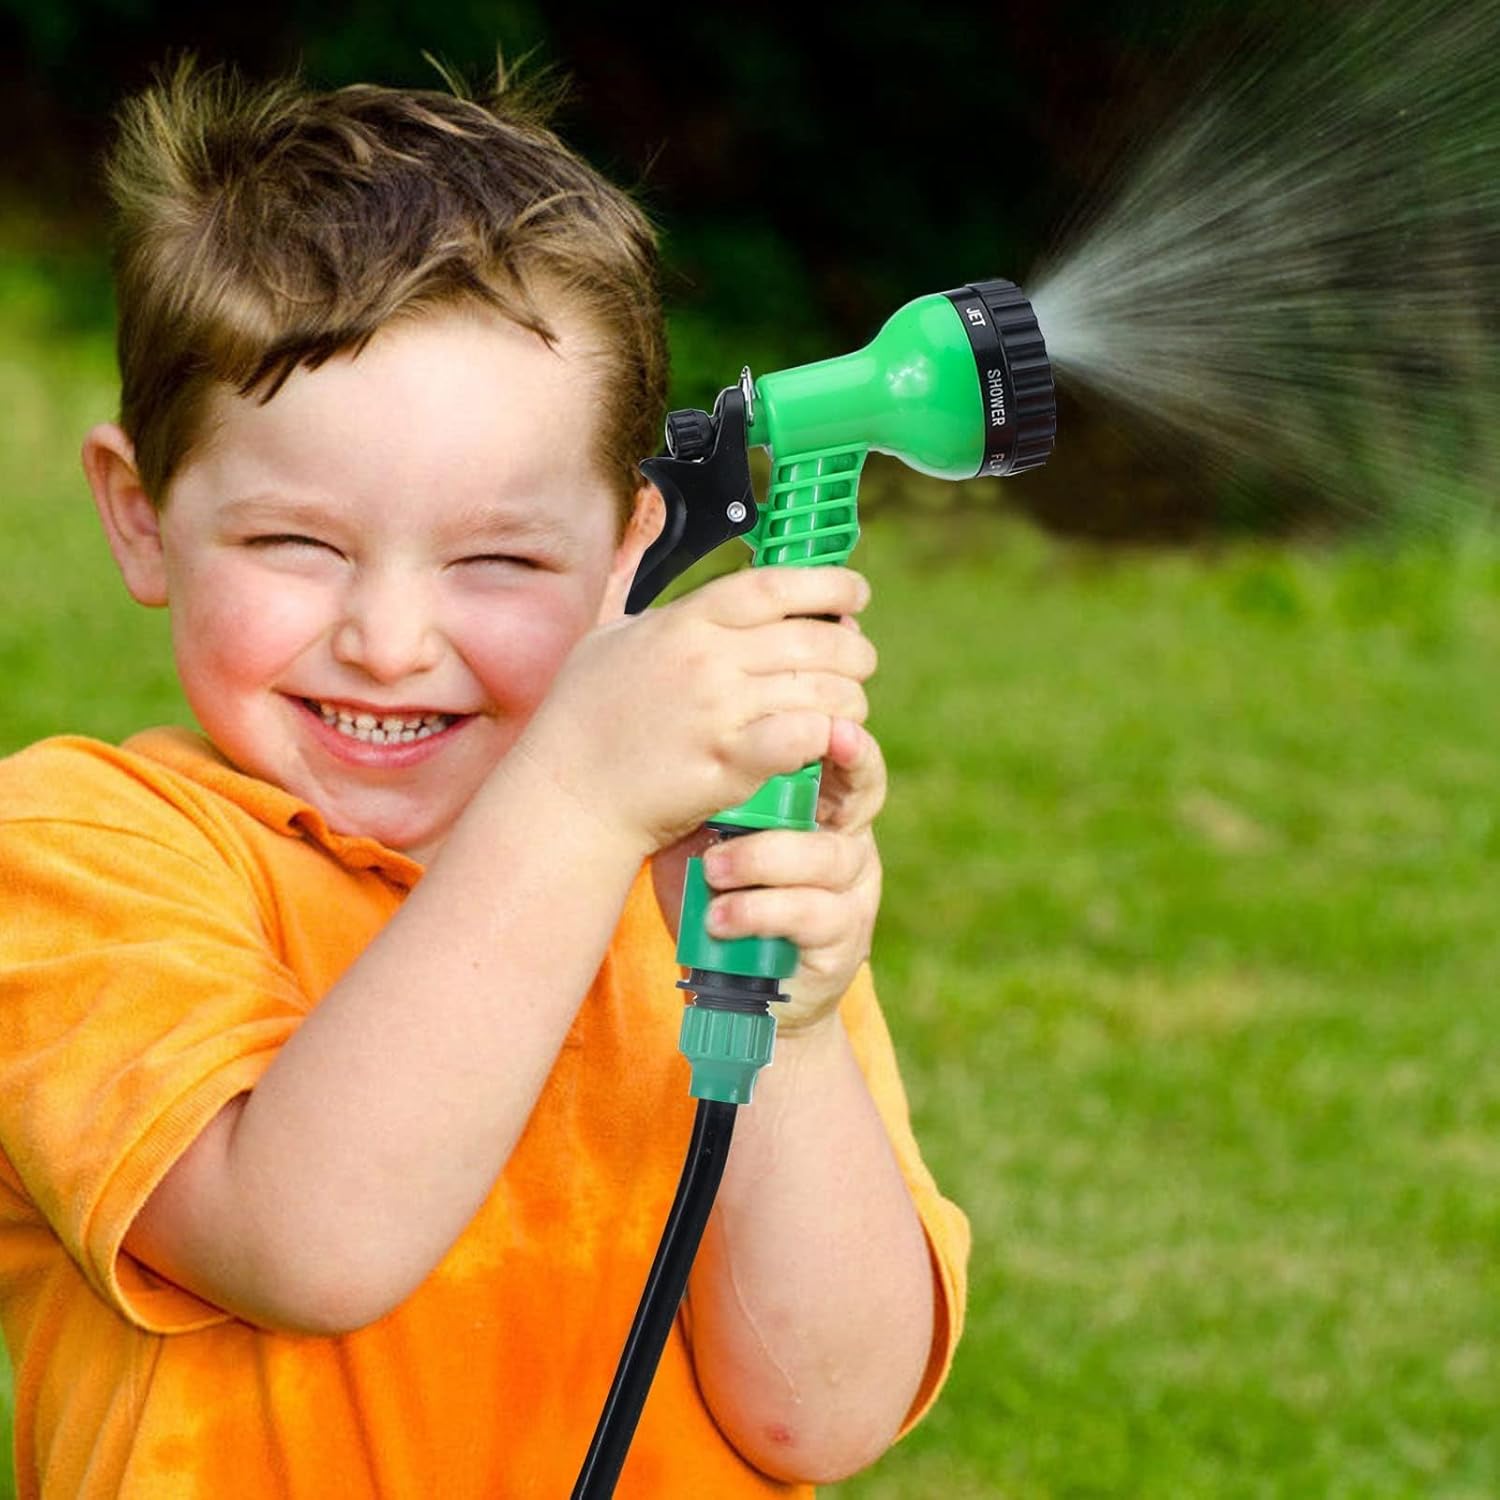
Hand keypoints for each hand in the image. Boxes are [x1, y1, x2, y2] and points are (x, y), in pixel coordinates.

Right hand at [516, 566, 876, 857]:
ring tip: (848, 710)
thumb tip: (696, 596)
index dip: (828, 584)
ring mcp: (718, 711)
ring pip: (820, 690)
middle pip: (813, 638)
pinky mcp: (728, 764)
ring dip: (848, 700)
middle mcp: (706, 660)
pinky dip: (826, 737)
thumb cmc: (581, 720)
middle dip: (853, 649)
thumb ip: (660, 614)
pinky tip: (827, 743)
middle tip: (859, 662)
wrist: (566, 796)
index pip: (775, 585)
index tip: (854, 593)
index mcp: (685, 623)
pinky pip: (801, 738)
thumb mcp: (610, 640)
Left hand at [698, 709, 886, 1032]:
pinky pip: (808, 914)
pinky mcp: (841, 941)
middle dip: (840, 771)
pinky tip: (718, 919)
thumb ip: (705, 806)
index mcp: (821, 809)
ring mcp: (852, 893)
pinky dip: (757, 913)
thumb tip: (671, 753)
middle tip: (786, 762)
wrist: (737, 993)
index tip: (834, 725)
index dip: (848, 742)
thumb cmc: (717, 902)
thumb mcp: (702, 846)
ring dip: (762, 859)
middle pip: (861, 795)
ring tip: (714, 873)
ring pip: (824, 856)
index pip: (846, 760)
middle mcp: (849, 842)